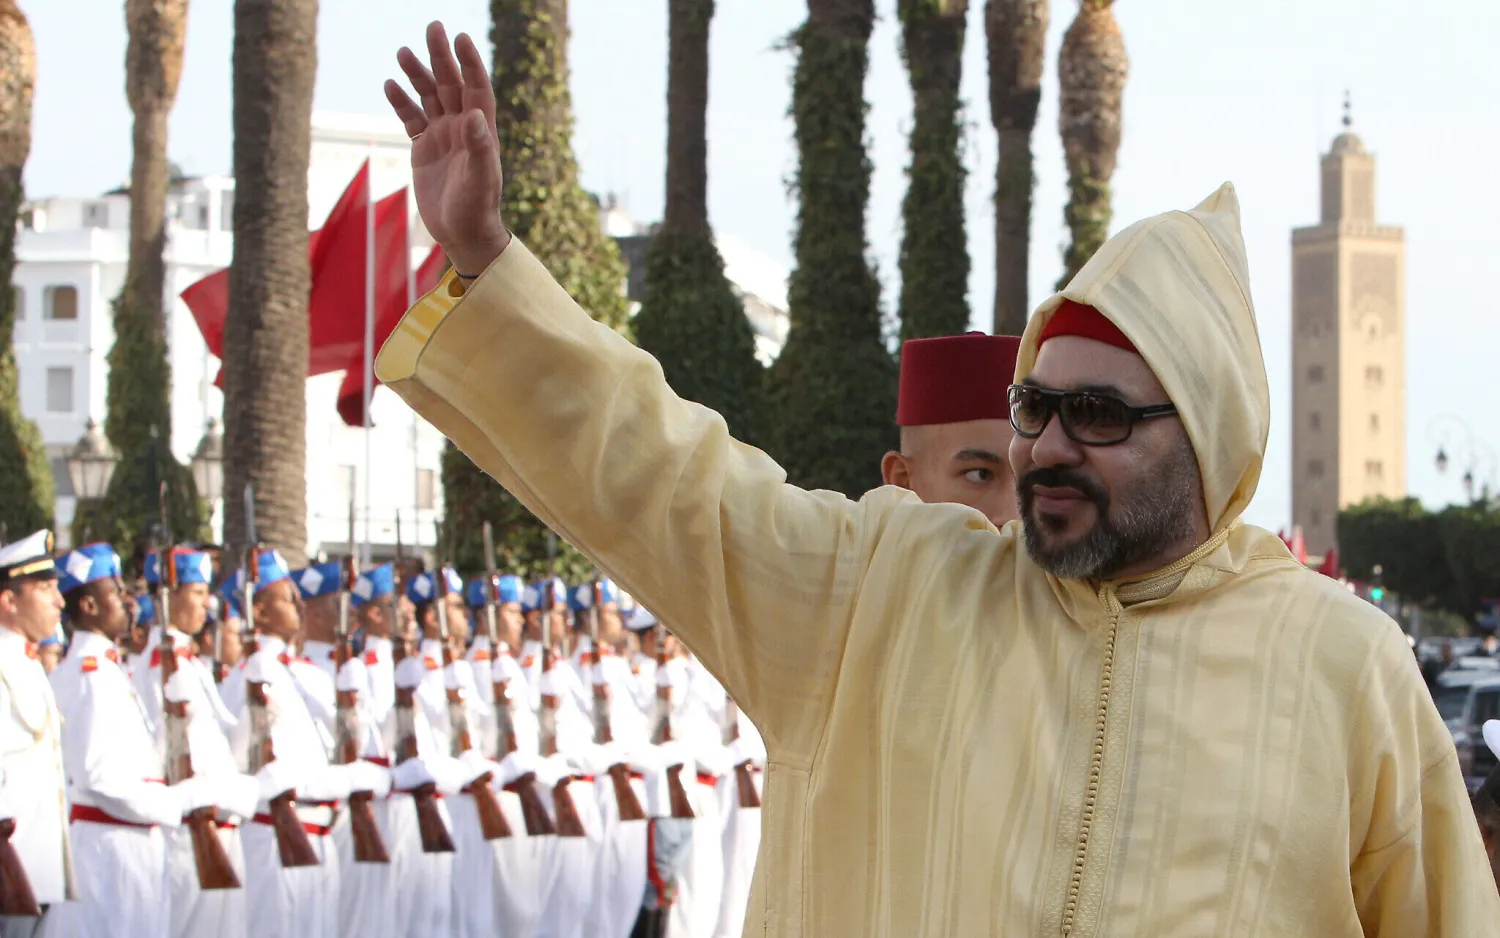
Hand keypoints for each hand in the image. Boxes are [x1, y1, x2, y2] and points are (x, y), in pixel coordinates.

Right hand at [385, 22, 511, 275]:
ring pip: (429, 97)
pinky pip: (411, 118)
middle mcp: (462, 128)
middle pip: (451, 84)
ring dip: (418, 75)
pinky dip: (401, 101)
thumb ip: (480, 148)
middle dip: (441, 57)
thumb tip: (473, 114)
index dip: (470, 63)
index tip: (460, 38)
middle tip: (433, 28)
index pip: (477, 88)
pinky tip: (390, 84)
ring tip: (403, 53)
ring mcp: (442, 136)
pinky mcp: (424, 148)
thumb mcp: (481, 180)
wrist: (463, 234)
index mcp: (480, 130)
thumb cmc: (477, 209)